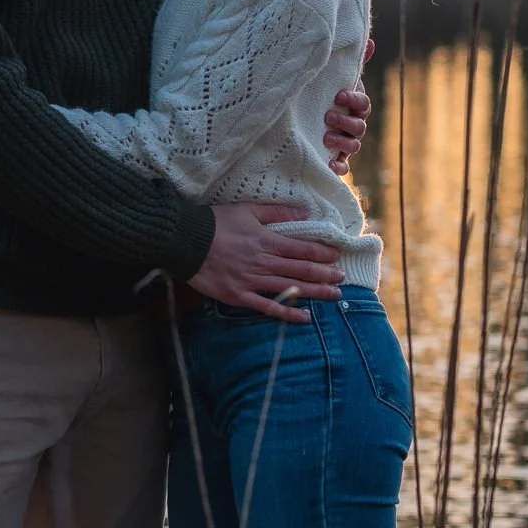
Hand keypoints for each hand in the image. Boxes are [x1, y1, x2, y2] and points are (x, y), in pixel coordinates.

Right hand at [188, 203, 345, 323]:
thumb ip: (277, 212)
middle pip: (301, 269)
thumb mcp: (247, 210)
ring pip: (290, 288)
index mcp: (266, 241)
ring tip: (334, 295)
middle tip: (342, 278)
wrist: (185, 241)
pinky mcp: (239, 296)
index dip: (322, 253)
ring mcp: (252, 281)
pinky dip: (287, 312)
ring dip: (315, 292)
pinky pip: (267, 307)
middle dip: (324, 274)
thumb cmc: (215, 223)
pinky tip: (305, 317)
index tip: (337, 256)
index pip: (302, 248)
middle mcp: (263, 262)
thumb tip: (304, 212)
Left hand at [324, 37, 373, 175]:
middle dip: (346, 122)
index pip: (363, 104)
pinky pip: (343, 168)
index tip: (339, 95)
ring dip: (342, 142)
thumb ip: (349, 62)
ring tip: (325, 138)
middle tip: (328, 116)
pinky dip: (339, 168)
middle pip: (359, 126)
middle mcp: (353, 126)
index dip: (354, 99)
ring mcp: (345, 144)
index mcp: (353, 106)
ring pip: (353, 146)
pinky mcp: (335, 160)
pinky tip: (330, 166)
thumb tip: (369, 40)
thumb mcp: (331, 78)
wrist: (300, 122)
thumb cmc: (321, 97)